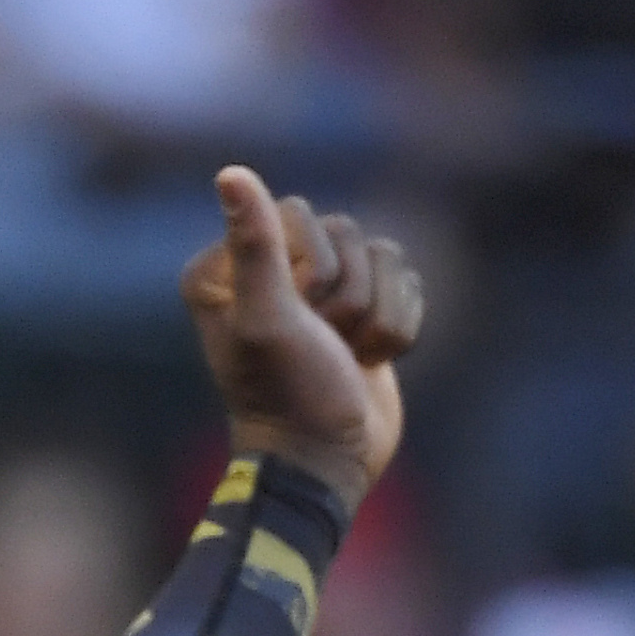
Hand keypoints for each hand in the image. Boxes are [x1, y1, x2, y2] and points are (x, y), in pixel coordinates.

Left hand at [182, 166, 423, 504]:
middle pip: (343, 232)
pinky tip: (369, 362)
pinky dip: (398, 328)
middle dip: (346, 297)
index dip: (310, 269)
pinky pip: (407, 284)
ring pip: (382, 256)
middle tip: (322, 345)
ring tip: (347, 357)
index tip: (294, 320)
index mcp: (227, 266)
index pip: (297, 213)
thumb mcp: (267, 318)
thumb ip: (256, 245)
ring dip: (375, 317)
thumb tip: (230, 172)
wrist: (328, 464)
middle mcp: (271, 269)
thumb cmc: (289, 395)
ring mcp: (320, 291)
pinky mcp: (364, 312)